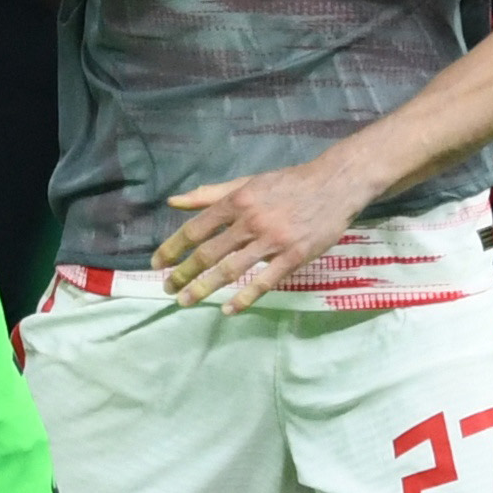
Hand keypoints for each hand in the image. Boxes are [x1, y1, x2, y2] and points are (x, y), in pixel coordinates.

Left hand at [155, 155, 377, 310]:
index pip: (195, 229)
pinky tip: (227, 309)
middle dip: (183, 273)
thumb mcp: (247, 183)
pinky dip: (243, 298)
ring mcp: (272, 240)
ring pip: (231, 269)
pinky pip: (264, 281)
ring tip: (185, 301)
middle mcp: (250, 221)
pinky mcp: (293, 256)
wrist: (334, 184)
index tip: (157, 264)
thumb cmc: (287, 184)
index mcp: (236, 201)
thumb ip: (210, 194)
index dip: (173, 248)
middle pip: (208, 252)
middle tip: (167, 289)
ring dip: (204, 288)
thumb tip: (173, 202)